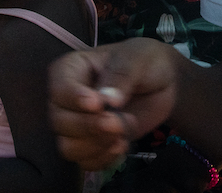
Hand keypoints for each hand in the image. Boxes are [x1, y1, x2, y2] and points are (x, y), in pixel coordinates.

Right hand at [48, 38, 183, 170]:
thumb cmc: (144, 61)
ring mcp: (76, 123)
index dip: (74, 100)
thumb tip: (107, 101)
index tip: (98, 105)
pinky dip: (104, 159)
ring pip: (68, 147)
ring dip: (97, 146)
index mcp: (71, 69)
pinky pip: (85, 162)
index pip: (59, 89)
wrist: (163, 81)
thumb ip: (121, 76)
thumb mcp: (137, 59)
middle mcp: (67, 99)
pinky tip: (122, 146)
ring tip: (124, 134)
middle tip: (119, 122)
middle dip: (91, 126)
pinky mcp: (91, 143)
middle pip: (60, 122)